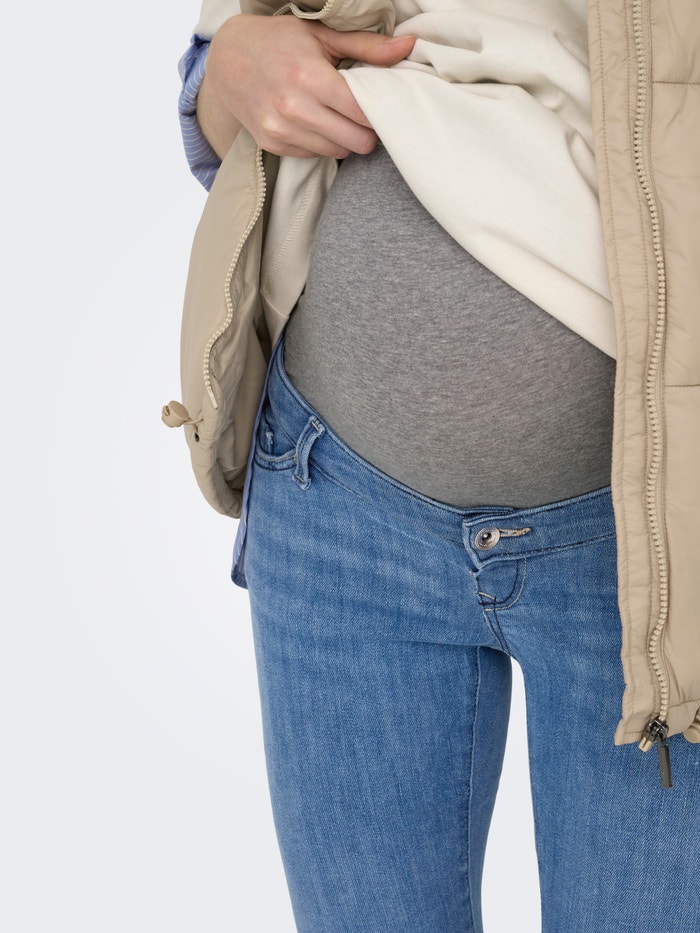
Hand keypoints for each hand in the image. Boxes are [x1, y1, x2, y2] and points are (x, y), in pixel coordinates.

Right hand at [197, 14, 414, 158]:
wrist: (226, 59)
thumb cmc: (278, 42)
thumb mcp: (322, 36)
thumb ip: (367, 47)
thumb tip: (409, 46)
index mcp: (310, 77)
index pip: (362, 113)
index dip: (379, 114)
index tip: (382, 108)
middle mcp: (293, 108)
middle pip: (355, 141)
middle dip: (367, 132)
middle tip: (366, 119)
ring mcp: (280, 130)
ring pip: (336, 152)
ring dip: (346, 140)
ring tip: (341, 119)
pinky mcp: (272, 144)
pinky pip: (314, 155)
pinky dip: (322, 143)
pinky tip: (317, 124)